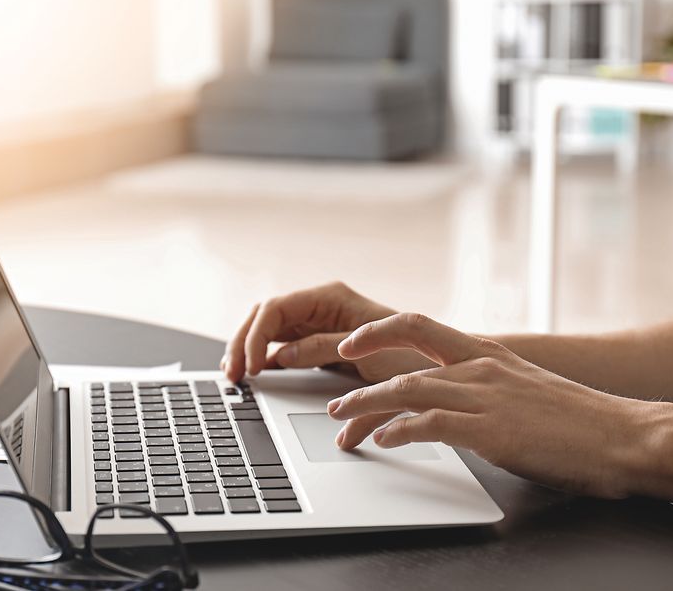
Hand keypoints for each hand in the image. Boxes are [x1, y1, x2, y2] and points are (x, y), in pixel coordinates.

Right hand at [222, 282, 434, 382]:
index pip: (275, 309)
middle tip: (232, 374)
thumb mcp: (365, 351)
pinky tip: (256, 375)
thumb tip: (280, 355)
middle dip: (242, 343)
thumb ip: (320, 348)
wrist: (440, 366)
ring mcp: (318, 323)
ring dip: (248, 350)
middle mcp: (319, 305)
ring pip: (268, 330)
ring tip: (236, 375)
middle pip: (264, 317)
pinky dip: (266, 359)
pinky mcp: (320, 342)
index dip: (255, 337)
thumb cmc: (411, 352)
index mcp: (329, 297)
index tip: (252, 366)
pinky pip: (283, 346)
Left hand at [328, 313, 647, 498]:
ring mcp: (485, 395)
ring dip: (366, 406)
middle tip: (333, 400)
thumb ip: (484, 387)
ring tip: (341, 422)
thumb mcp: (522, 388)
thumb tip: (450, 400)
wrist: (624, 436)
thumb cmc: (578, 419)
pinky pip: (430, 424)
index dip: (377, 331)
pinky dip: (399, 430)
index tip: (351, 343)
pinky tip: (383, 440)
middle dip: (359, 379)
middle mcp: (480, 366)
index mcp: (487, 353)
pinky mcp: (491, 429)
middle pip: (401, 361)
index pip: (418, 326)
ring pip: (407, 390)